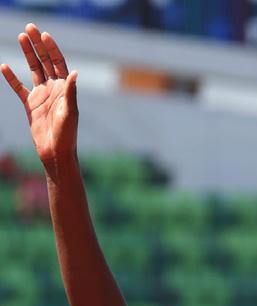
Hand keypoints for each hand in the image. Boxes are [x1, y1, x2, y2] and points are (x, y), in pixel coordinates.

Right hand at [1, 23, 77, 163]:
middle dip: (38, 45)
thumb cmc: (67, 135)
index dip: (52, 49)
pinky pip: (19, 88)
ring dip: (28, 54)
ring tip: (21, 37)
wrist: (55, 152)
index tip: (44, 35)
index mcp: (65, 89)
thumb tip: (75, 72)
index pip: (58, 63)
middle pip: (45, 62)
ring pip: (33, 70)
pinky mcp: (31, 105)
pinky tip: (4, 66)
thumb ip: (70, 92)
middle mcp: (54, 89)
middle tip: (30, 28)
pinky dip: (11, 78)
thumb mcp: (69, 112)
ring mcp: (42, 96)